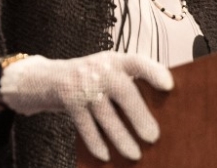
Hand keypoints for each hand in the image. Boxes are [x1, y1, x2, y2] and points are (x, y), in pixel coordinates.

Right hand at [0, 50, 173, 161]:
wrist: (46, 77)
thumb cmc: (89, 79)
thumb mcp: (107, 72)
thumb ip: (126, 82)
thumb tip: (154, 113)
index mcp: (116, 60)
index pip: (138, 61)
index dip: (154, 72)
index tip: (169, 85)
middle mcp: (100, 68)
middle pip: (124, 92)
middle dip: (139, 116)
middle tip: (153, 137)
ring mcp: (82, 83)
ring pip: (105, 114)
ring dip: (121, 136)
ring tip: (135, 154)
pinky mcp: (67, 99)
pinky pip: (85, 125)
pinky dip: (96, 142)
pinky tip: (105, 156)